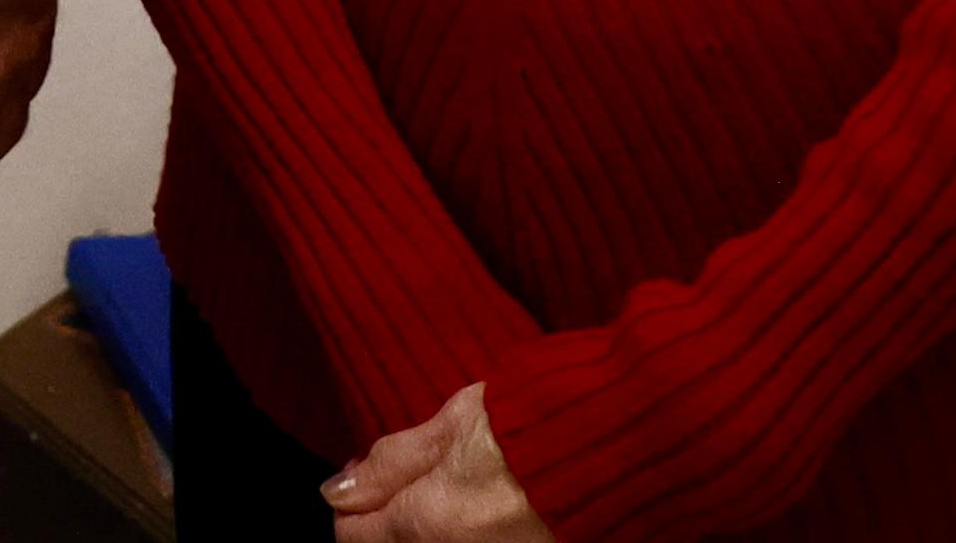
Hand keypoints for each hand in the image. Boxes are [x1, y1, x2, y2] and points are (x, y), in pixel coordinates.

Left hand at [327, 383, 555, 538]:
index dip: (354, 503)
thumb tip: (337, 490)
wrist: (618, 445)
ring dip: (427, 526)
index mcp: (427, 523)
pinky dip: (463, 534)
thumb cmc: (538, 424)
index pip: (353, 537)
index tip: (364, 482)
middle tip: (411, 483)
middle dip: (391, 518)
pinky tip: (480, 508)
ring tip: (451, 490)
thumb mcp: (453, 424)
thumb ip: (391, 463)